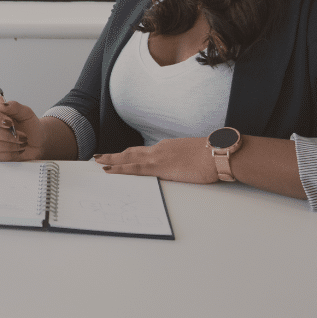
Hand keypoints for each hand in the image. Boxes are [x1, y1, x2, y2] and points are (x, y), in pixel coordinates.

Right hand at [0, 100, 43, 161]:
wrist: (38, 142)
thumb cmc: (30, 126)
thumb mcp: (26, 113)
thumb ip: (14, 106)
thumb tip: (1, 104)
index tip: (10, 123)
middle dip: (7, 135)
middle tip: (22, 135)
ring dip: (11, 145)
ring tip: (23, 142)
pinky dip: (11, 154)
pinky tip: (18, 150)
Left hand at [93, 138, 217, 183]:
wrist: (218, 153)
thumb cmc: (212, 156)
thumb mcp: (195, 157)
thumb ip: (184, 160)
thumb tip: (183, 167)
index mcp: (167, 147)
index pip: (143, 152)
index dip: (129, 154)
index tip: (120, 156)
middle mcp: (159, 149)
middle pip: (131, 152)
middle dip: (114, 155)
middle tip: (99, 156)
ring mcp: (158, 157)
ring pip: (128, 158)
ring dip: (111, 160)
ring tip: (98, 162)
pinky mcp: (160, 167)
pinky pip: (134, 168)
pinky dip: (119, 169)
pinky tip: (109, 170)